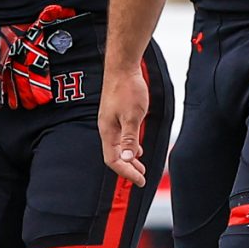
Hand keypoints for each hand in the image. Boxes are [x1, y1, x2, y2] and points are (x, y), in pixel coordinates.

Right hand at [97, 61, 153, 187]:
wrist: (122, 67)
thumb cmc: (127, 89)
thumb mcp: (132, 116)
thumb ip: (130, 138)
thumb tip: (128, 158)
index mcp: (108, 131)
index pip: (114, 160)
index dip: (126, 172)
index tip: (140, 180)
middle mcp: (107, 128)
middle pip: (114, 155)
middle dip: (128, 168)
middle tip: (141, 176)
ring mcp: (110, 121)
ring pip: (118, 146)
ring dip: (129, 158)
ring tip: (140, 166)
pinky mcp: (115, 114)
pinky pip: (120, 137)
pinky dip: (129, 146)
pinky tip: (137, 147)